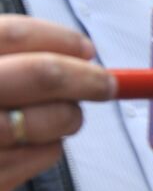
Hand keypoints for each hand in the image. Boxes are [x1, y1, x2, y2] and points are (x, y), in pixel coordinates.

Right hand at [0, 15, 115, 190]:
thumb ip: (5, 57)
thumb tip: (77, 53)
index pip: (14, 34)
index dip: (61, 39)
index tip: (86, 49)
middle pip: (43, 75)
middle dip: (86, 77)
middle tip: (105, 83)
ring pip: (52, 120)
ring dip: (69, 116)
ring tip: (62, 116)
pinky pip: (42, 156)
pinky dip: (48, 147)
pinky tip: (29, 144)